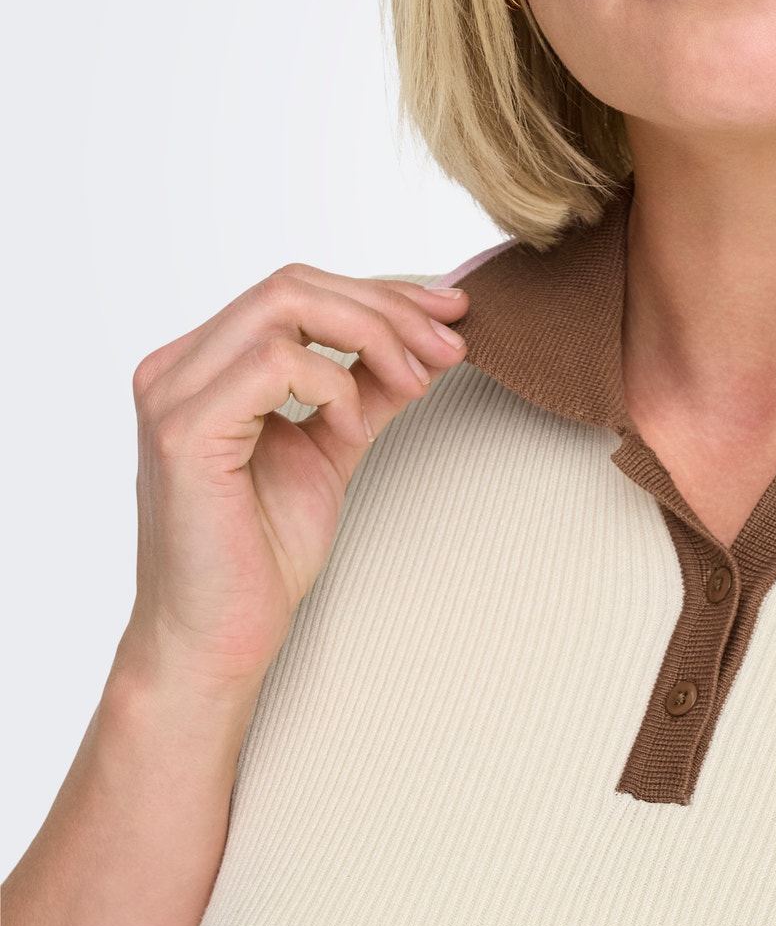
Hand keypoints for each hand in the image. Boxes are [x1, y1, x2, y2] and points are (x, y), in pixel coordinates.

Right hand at [119, 266, 468, 695]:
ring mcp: (173, 395)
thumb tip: (434, 339)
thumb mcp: (336, 446)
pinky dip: (333, 384)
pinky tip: (353, 429)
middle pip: (295, 284)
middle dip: (388, 307)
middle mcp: (177, 368)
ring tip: (414, 384)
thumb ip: (371, 387)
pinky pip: (276, 362)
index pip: (298, 291)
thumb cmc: (261, 555)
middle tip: (450, 344)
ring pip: (287, 305)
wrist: (218, 642)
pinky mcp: (184, 432)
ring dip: (372, 336)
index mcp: (203, 364)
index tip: (452, 314)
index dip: (382, 293)